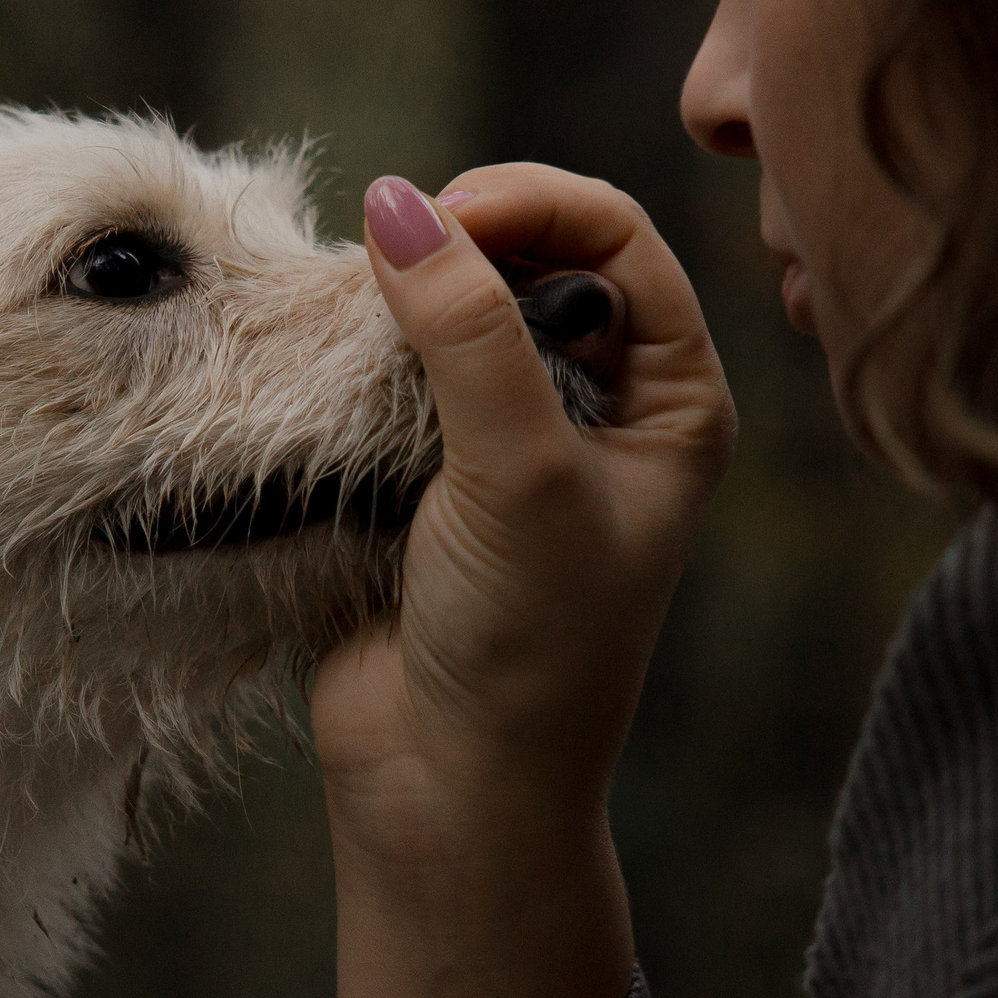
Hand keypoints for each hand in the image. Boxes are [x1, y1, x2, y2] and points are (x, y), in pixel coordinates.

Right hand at [317, 165, 734, 997]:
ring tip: (351, 329)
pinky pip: (386, 376)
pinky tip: (325, 376)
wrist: (445, 792)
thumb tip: (397, 206)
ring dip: (395, 304)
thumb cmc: (527, 648)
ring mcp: (507, 441)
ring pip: (448, 312)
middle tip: (385, 272)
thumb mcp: (519, 472)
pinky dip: (352, 360)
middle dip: (456, 246)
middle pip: (527, 258)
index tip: (443, 216)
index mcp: (672, 402)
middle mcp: (599, 409)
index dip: (531, 205)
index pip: (614, 239)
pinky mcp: (421, 476)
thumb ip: (468, 331)